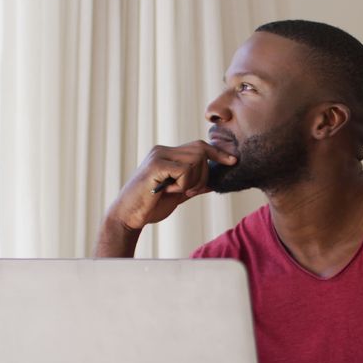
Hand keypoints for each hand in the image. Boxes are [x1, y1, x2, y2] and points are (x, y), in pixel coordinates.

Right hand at [107, 141, 236, 230]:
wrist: (128, 216)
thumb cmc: (151, 206)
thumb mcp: (178, 194)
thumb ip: (194, 185)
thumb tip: (213, 182)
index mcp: (168, 154)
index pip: (200, 147)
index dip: (218, 153)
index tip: (233, 160)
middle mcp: (163, 150)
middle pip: (201, 152)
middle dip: (203, 175)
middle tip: (188, 191)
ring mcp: (159, 155)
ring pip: (195, 161)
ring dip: (191, 182)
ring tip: (173, 191)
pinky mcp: (156, 164)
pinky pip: (184, 170)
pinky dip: (182, 184)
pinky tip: (167, 191)